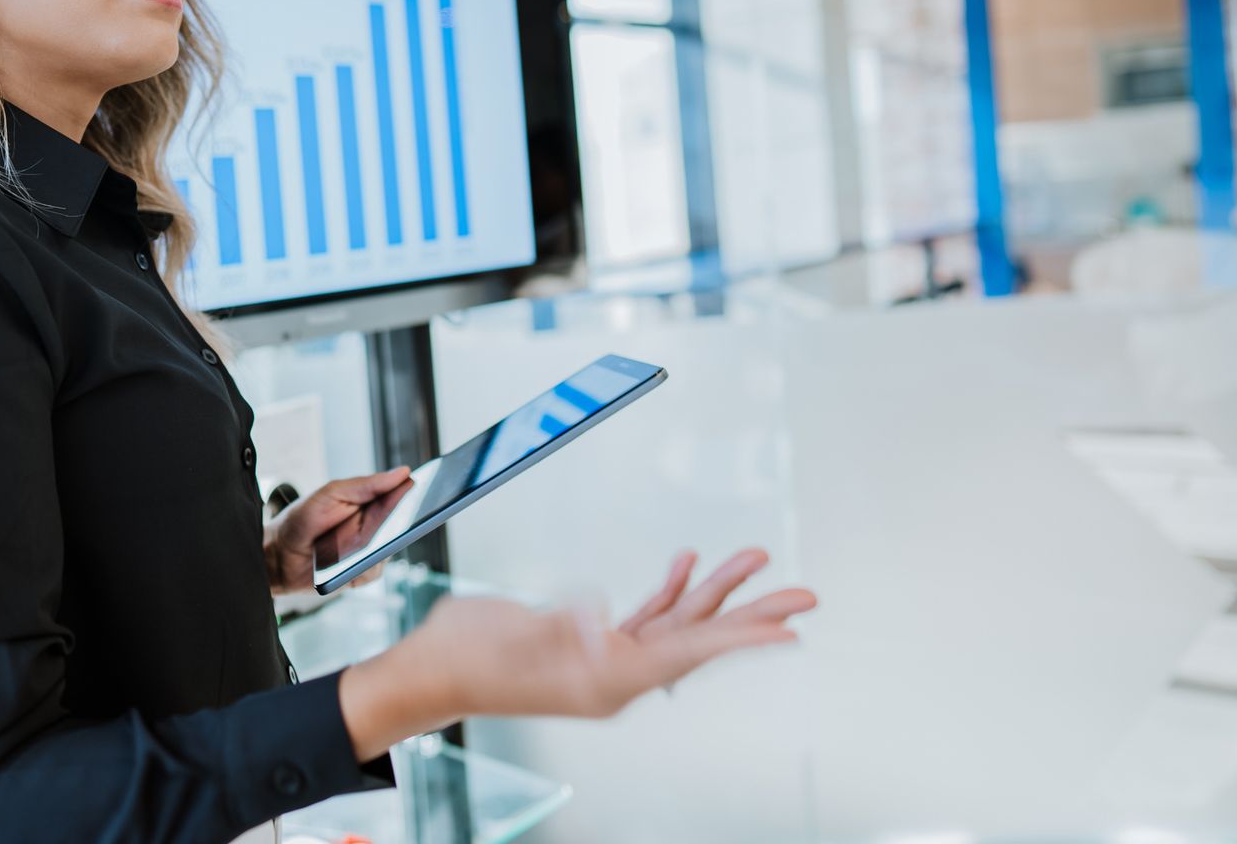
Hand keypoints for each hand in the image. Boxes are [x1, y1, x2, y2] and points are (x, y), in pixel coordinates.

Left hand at [262, 465, 414, 595]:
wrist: (278, 555)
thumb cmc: (304, 518)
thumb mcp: (331, 494)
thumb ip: (366, 485)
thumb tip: (403, 472)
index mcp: (372, 503)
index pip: (403, 496)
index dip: (421, 493)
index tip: (437, 486)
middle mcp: (376, 528)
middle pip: (405, 525)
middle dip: (410, 521)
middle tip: (415, 516)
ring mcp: (371, 552)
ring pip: (391, 550)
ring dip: (380, 546)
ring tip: (366, 542)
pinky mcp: (362, 574)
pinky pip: (374, 571)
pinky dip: (363, 566)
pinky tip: (348, 563)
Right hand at [339, 546, 816, 758]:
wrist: (430, 669)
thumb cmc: (463, 658)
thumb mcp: (512, 638)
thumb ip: (560, 626)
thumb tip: (601, 619)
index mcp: (605, 679)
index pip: (688, 652)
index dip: (741, 637)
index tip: (790, 629)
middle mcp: (615, 673)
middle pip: (699, 639)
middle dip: (751, 613)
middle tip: (805, 594)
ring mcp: (603, 658)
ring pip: (677, 622)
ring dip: (714, 589)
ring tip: (755, 557)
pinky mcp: (587, 641)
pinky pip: (645, 616)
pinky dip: (668, 589)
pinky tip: (685, 562)